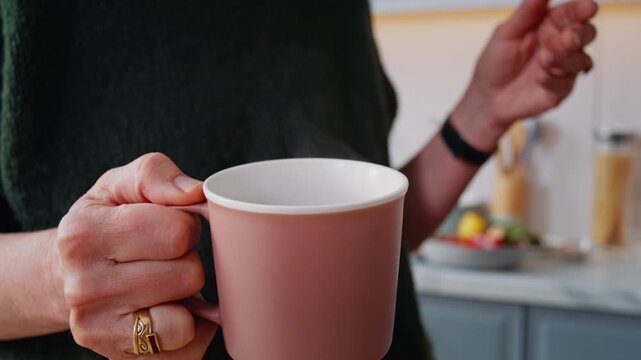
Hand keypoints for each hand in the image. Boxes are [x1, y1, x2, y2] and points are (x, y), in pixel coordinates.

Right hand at [53, 153, 215, 358]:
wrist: (67, 276)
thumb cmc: (106, 222)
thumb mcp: (120, 185)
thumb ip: (156, 174)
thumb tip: (194, 192)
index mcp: (83, 234)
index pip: (178, 232)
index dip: (186, 226)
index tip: (171, 227)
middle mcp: (83, 287)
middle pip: (189, 274)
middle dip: (188, 260)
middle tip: (165, 258)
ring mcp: (98, 329)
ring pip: (186, 318)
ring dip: (187, 297)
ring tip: (163, 283)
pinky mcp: (119, 356)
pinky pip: (186, 346)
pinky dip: (189, 328)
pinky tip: (168, 310)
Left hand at [452, 0, 597, 150]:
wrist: (487, 97)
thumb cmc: (494, 64)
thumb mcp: (505, 34)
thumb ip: (527, 13)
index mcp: (548, 26)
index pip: (571, 13)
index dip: (581, 9)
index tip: (588, 8)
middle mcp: (559, 45)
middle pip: (585, 33)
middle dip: (579, 34)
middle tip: (567, 37)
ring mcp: (562, 67)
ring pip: (581, 59)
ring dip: (565, 57)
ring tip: (545, 59)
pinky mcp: (560, 88)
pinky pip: (567, 82)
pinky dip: (554, 79)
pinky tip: (540, 78)